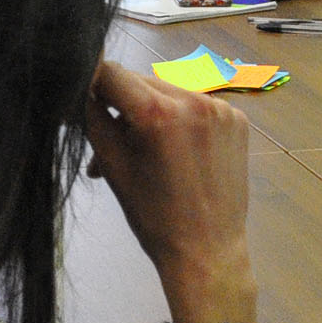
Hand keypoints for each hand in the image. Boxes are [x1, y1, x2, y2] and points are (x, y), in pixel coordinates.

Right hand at [84, 61, 258, 322]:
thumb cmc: (152, 216)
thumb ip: (95, 118)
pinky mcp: (237, 119)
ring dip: (152, 110)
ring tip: (145, 148)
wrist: (207, 250)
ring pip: (169, 92)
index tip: (88, 101)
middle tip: (113, 137)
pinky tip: (178, 150)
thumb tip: (84, 87)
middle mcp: (193, 99)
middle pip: (141, 81)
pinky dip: (182, 119)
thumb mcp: (113, 166)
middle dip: (123, 103)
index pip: (112, 72)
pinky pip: (197, 106)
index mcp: (157, 113)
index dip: (94, 84)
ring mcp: (221, 107)